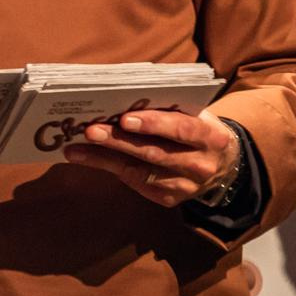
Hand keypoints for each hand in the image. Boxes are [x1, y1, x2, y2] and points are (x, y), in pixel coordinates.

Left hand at [63, 107, 238, 206]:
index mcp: (211, 136)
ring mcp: (185, 185)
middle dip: (119, 141)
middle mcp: (201, 164)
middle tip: (90, 131)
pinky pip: (135, 182)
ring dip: (104, 158)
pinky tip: (86, 158)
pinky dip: (108, 168)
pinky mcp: (169, 198)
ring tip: (75, 149)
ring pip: (139, 171)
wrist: (220, 163)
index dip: (153, 124)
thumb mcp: (192, 115)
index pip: (182, 128)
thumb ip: (166, 108)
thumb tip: (116, 98)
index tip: (124, 118)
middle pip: (155, 153)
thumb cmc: (194, 129)